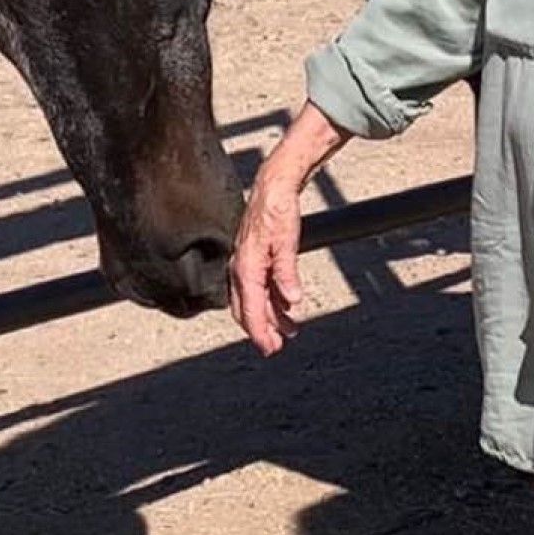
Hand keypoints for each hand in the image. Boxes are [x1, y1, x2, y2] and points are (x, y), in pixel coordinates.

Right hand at [229, 157, 308, 354]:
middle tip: (275, 347)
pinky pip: (259, 287)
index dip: (260, 332)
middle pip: (247, 309)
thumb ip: (287, 272)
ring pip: (254, 299)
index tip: (269, 348)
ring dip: (270, 316)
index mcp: (246, 267)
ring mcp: (246, 263)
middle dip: (262, 330)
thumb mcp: (287, 242)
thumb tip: (292, 300)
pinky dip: (271, 300)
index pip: (250, 309)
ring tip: (288, 330)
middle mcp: (241, 268)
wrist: (273, 186)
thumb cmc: (277, 209)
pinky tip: (285, 306)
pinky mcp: (254, 258)